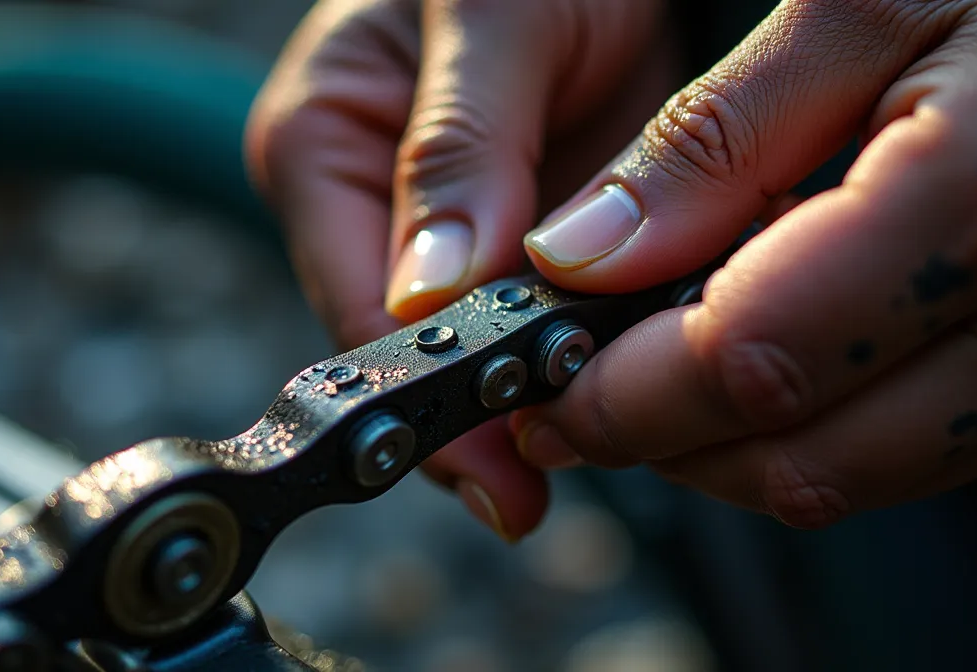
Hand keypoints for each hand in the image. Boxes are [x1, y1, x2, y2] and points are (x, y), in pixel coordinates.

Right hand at [245, 0, 680, 538]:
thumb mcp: (489, 11)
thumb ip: (457, 146)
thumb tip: (425, 296)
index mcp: (324, 147)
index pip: (360, 308)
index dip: (428, 393)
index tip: (501, 456)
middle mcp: (383, 207)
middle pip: (426, 350)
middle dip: (500, 410)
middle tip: (581, 449)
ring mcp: (466, 232)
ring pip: (498, 351)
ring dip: (561, 391)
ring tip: (631, 422)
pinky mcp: (540, 240)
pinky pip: (567, 320)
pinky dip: (606, 348)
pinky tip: (653, 369)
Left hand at [514, 0, 976, 528]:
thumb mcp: (851, 5)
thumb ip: (707, 143)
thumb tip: (580, 258)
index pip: (753, 362)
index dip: (623, 394)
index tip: (541, 380)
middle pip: (793, 457)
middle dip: (657, 439)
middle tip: (576, 387)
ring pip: (842, 480)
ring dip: (720, 448)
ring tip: (652, 370)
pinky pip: (900, 462)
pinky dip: (799, 433)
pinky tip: (755, 361)